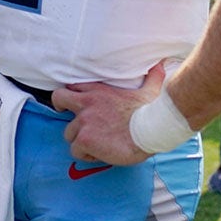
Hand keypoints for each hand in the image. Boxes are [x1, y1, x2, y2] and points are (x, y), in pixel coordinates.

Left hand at [52, 60, 169, 165]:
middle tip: (70, 117)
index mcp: (98, 90)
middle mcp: (86, 103)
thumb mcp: (149, 90)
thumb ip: (151, 77)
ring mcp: (84, 121)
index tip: (76, 102)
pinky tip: (99, 155)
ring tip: (96, 145)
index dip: (72, 94)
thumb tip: (161, 64)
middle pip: (58, 99)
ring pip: (68, 132)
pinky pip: (75, 150)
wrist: (150, 130)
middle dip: (60, 107)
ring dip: (79, 139)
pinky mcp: (85, 139)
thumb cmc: (150, 112)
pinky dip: (86, 155)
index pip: (73, 86)